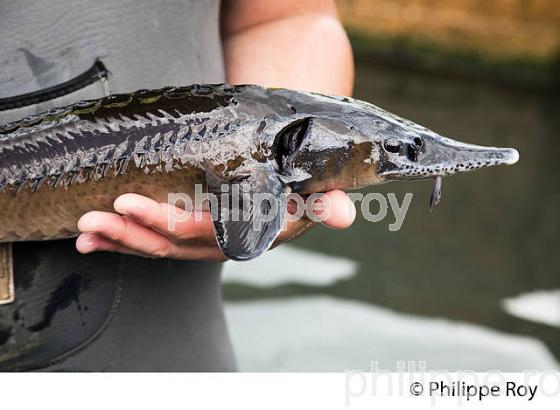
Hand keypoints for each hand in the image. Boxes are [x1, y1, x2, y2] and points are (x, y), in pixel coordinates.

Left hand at [75, 190, 355, 260]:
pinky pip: (156, 243)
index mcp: (251, 234)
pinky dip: (125, 242)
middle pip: (171, 247)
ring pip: (158, 249)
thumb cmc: (299, 173)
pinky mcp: (193, 232)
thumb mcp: (315, 186)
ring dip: (120, 240)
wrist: (288, 164)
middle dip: (129, 234)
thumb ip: (325, 201)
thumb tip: (344, 214)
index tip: (128, 202)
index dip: (166, 223)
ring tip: (84, 230)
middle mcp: (226, 243)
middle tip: (90, 218)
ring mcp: (207, 241)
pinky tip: (96, 241)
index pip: (203, 234)